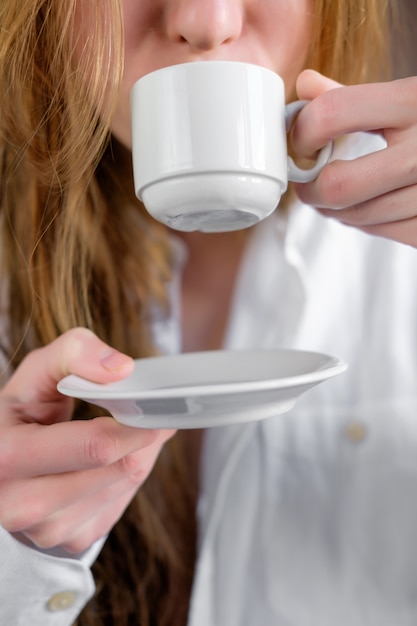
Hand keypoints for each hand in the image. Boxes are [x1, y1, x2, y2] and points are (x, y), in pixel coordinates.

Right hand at [0, 328, 174, 553]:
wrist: (0, 458)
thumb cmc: (22, 412)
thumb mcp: (38, 371)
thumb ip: (75, 353)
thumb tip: (122, 369)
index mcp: (6, 457)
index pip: (95, 446)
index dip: (135, 422)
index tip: (154, 404)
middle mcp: (21, 504)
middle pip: (118, 468)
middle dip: (143, 436)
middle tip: (151, 412)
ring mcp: (46, 530)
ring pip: (126, 484)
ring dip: (140, 453)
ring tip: (128, 430)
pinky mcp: (69, 541)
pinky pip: (121, 503)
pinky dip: (128, 475)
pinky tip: (113, 458)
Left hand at [292, 69, 416, 246]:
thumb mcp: (408, 95)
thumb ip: (353, 95)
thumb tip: (306, 85)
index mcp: (415, 103)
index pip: (333, 114)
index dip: (303, 132)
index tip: (300, 141)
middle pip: (338, 186)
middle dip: (310, 188)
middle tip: (307, 181)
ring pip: (357, 217)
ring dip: (335, 209)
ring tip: (336, 195)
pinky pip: (383, 233)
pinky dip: (366, 224)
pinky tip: (368, 207)